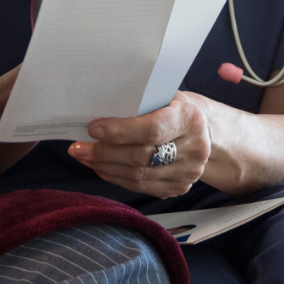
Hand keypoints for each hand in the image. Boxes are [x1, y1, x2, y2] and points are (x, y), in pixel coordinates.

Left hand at [70, 92, 216, 196]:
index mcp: (190, 119)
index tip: (93, 129)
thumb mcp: (163, 96)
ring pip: (138, 175)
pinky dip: (116, 177)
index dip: (120, 131)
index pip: (152, 130)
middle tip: (78, 147)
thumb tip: (98, 112)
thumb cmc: (174, 108)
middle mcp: (194, 148)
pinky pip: (140, 187)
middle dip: (104, 152)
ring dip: (104, 167)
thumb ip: (139, 103)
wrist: (205, 132)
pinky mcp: (179, 187)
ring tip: (83, 157)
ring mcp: (188, 172)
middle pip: (141, 157)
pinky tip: (101, 167)